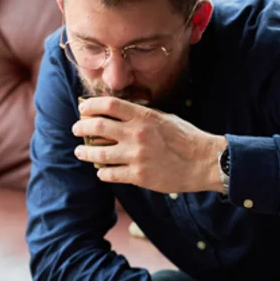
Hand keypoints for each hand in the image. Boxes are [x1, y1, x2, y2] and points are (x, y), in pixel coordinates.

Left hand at [72, 97, 226, 193]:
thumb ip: (142, 116)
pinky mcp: (138, 176)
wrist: (203, 162)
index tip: (83, 109)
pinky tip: (101, 170)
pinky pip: (109, 174)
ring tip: (80, 152)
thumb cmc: (185, 138)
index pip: (109, 105)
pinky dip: (102, 172)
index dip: (91, 106)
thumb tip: (118, 113)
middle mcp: (137, 134)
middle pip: (97, 127)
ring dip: (84, 152)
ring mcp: (136, 156)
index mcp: (144, 117)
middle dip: (81, 127)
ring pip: (98, 153)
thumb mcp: (164, 118)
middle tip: (76, 129)